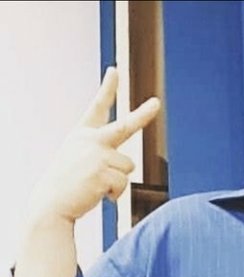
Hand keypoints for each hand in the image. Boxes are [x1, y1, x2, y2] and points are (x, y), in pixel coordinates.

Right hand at [29, 67, 159, 222]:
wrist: (51, 205)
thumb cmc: (66, 185)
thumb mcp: (78, 161)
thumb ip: (101, 155)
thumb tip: (127, 166)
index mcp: (82, 135)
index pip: (97, 108)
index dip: (107, 88)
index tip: (115, 71)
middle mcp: (90, 140)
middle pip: (125, 126)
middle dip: (143, 114)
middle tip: (157, 103)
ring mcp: (97, 155)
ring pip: (128, 167)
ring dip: (118, 180)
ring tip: (96, 186)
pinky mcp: (102, 172)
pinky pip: (124, 183)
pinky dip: (115, 193)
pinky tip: (97, 194)